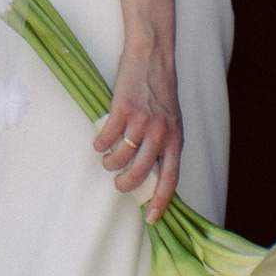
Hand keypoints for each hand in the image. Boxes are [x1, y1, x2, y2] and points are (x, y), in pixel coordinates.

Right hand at [93, 19, 182, 223]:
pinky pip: (106, 139)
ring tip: (107, 158)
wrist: (152, 56)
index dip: (161, 202)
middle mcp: (161, 133)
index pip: (170, 179)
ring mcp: (142, 122)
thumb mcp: (171, 121)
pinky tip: (100, 141)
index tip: (152, 220)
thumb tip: (151, 175)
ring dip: (109, 163)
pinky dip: (99, 144)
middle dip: (124, 184)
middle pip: (139, 174)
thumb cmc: (160, 91)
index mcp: (176, 139)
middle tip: (118, 182)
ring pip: (119, 158)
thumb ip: (164, 145)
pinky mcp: (123, 110)